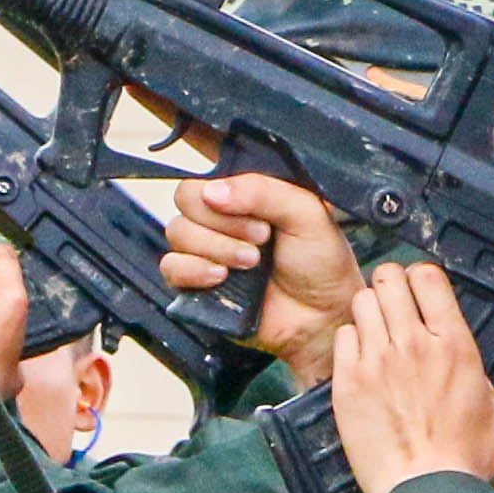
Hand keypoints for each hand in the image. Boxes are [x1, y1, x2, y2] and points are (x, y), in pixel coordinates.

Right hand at [162, 171, 361, 378]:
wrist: (322, 318)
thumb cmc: (322, 263)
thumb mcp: (306, 213)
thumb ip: (263, 191)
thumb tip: (212, 191)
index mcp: (246, 195)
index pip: (208, 175)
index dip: (221, 193)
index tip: (256, 215)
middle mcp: (222, 218)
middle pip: (186, 200)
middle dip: (223, 222)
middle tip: (261, 239)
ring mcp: (207, 250)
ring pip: (178, 232)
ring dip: (216, 247)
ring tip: (251, 263)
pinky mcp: (196, 283)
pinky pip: (171, 267)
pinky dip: (194, 270)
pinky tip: (222, 278)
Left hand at [330, 265, 493, 492]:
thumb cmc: (470, 462)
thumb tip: (490, 387)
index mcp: (455, 345)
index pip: (429, 278)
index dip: (423, 278)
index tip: (422, 291)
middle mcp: (413, 344)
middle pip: (389, 279)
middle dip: (392, 285)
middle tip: (395, 302)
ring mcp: (376, 361)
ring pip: (362, 302)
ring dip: (370, 310)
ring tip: (376, 329)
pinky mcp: (348, 384)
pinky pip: (342, 338)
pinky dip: (350, 341)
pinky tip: (360, 358)